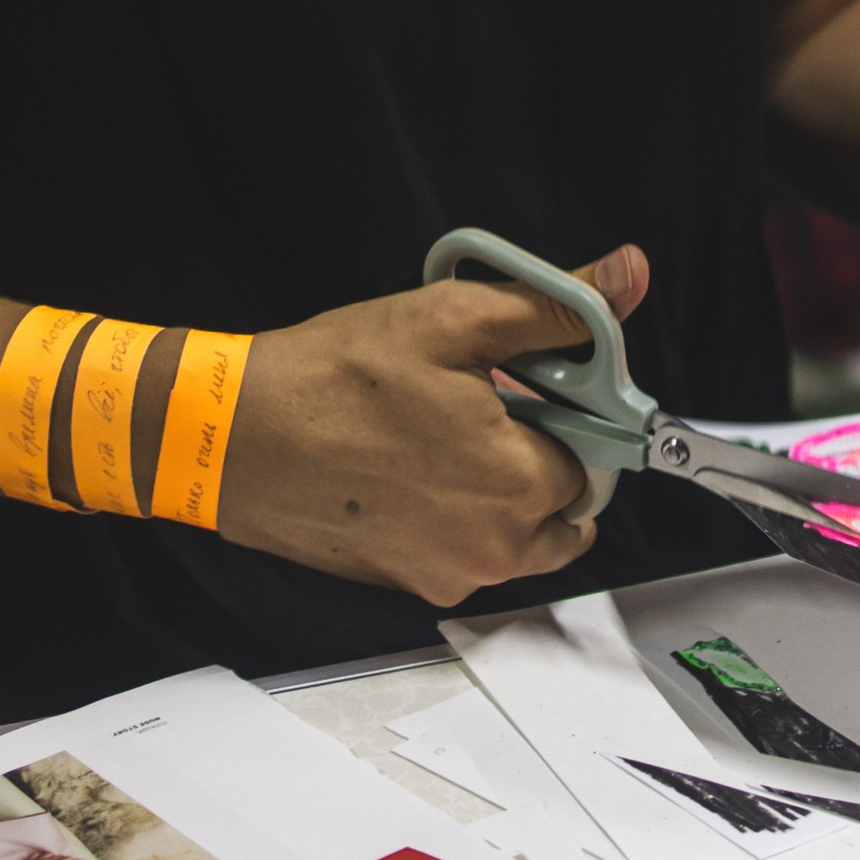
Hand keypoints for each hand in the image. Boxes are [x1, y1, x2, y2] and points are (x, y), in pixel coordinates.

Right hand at [219, 245, 646, 603]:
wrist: (232, 437)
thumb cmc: (334, 379)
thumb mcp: (453, 318)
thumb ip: (554, 307)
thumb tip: (626, 276)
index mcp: (519, 483)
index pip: (598, 453)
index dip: (574, 409)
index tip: (539, 381)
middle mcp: (493, 548)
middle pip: (565, 503)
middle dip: (545, 453)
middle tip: (490, 401)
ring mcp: (447, 574)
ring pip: (518, 534)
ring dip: (504, 487)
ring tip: (445, 428)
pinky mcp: (406, 583)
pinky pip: (465, 550)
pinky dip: (457, 513)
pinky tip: (410, 462)